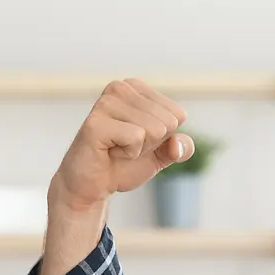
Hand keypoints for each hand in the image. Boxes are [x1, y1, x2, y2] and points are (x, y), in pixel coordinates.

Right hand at [49, 79, 191, 211]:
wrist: (92, 186)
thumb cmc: (124, 164)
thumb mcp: (162, 154)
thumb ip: (181, 147)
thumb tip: (177, 144)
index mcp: (136, 88)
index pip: (178, 114)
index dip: (163, 137)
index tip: (138, 140)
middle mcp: (120, 88)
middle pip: (168, 122)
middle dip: (151, 144)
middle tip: (125, 146)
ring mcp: (106, 103)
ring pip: (155, 129)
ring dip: (139, 149)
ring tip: (116, 148)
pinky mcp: (95, 122)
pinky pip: (136, 137)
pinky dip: (128, 153)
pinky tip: (108, 151)